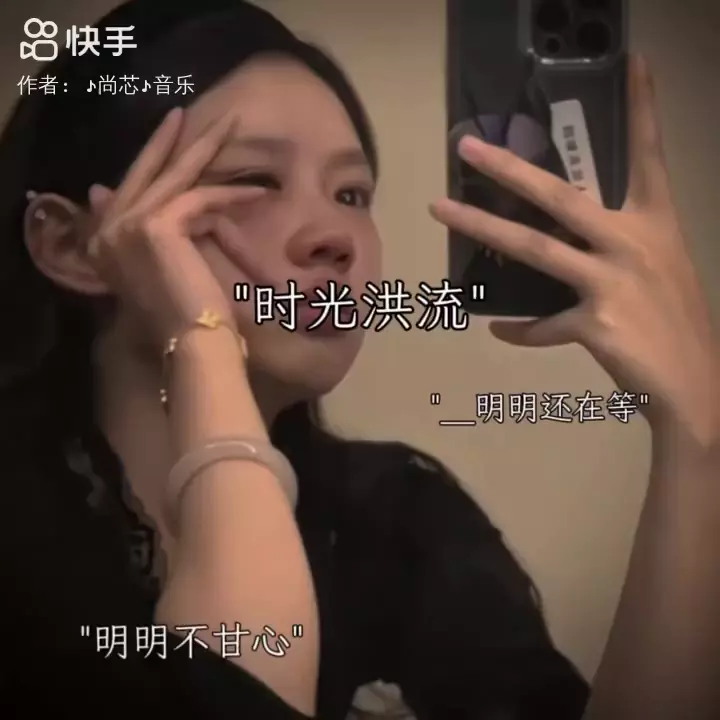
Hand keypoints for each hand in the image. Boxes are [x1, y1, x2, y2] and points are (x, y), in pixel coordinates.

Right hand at [87, 107, 266, 348]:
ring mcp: (126, 226)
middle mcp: (107, 232)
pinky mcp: (153, 226)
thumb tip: (141, 200)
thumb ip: (154, 232)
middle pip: (145, 175)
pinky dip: (228, 195)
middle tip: (188, 113)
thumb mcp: (165, 268)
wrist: (193, 343)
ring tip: (232, 128)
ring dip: (206, 152)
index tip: (170, 134)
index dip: (150, 160)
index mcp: (104, 243)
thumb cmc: (185, 318)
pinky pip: (197, 198)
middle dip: (170, 142)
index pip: (130, 189)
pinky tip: (255, 194)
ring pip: (172, 178)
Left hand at [430, 54, 718, 440]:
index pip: (649, 157)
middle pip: (561, 196)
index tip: (635, 62)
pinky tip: (501, 329)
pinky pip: (542, 326)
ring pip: (534, 247)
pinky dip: (521, 330)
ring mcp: (613, 282)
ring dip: (482, 227)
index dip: (643, 110)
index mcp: (654, 224)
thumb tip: (563, 246)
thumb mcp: (657, 270)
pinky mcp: (596, 323)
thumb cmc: (676, 323)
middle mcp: (633, 243)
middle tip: (467, 148)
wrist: (695, 385)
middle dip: (510, 168)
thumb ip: (612, 250)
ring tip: (442, 211)